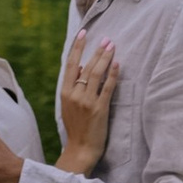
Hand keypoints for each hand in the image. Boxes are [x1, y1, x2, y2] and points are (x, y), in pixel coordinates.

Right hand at [56, 32, 118, 176]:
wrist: (80, 149)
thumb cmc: (76, 128)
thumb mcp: (68, 106)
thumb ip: (73, 87)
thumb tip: (81, 67)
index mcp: (64, 92)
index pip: (70, 65)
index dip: (77, 48)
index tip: (83, 33)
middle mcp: (74, 94)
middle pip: (85, 66)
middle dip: (96, 50)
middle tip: (106, 38)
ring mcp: (87, 101)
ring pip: (96, 74)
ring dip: (105, 58)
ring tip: (112, 46)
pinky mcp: (100, 109)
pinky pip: (107, 87)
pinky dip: (113, 74)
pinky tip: (117, 64)